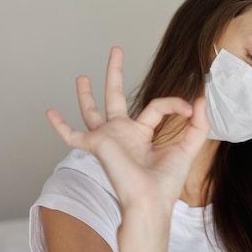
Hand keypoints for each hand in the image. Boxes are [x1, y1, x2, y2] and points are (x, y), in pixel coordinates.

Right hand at [45, 47, 209, 214]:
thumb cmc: (167, 182)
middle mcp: (123, 134)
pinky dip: (60, 126)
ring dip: (86, 94)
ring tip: (83, 77)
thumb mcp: (188, 147)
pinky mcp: (96, 145)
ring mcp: (108, 139)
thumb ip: (198, 124)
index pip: (155, 107)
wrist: (151, 201)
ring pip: (92, 112)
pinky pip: (73, 136)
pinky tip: (50, 112)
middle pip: (116, 98)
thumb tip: (202, 99)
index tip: (190, 106)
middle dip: (115, 74)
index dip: (174, 104)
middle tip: (116, 51)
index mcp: (143, 134)